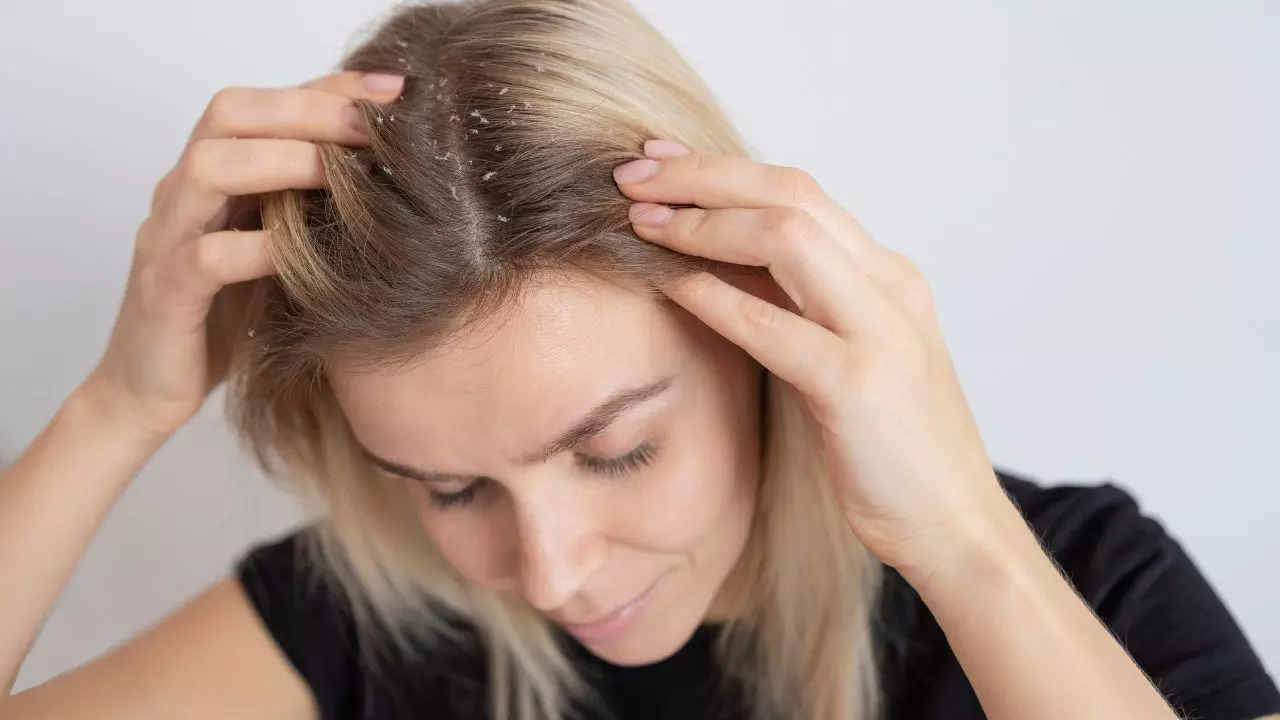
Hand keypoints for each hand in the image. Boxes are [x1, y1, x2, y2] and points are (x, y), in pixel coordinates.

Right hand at [83, 71, 404, 439]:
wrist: (148, 390)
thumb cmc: (223, 317)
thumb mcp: (273, 252)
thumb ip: (305, 209)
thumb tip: (386, 173)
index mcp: (211, 176)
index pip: (262, 105)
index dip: (325, 89)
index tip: (392, 90)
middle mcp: (183, 193)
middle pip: (229, 115)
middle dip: (305, 111)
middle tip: (370, 127)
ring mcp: (167, 239)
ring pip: (208, 168)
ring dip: (281, 162)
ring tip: (341, 173)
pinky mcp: (165, 294)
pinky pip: (205, 257)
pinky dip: (257, 248)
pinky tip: (302, 254)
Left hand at [614, 139, 1016, 576]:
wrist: (954, 524)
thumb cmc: (891, 447)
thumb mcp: (848, 356)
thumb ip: (800, 306)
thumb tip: (719, 266)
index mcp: (888, 274)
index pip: (799, 191)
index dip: (722, 170)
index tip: (659, 163)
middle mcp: (890, 285)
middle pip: (790, 193)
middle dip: (703, 175)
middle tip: (632, 171)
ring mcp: (880, 330)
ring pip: (786, 237)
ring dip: (702, 221)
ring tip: (638, 220)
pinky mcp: (858, 385)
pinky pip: (773, 325)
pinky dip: (714, 296)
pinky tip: (668, 284)